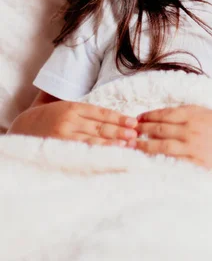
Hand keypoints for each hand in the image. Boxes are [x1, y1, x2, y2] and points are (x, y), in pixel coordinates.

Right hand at [7, 100, 137, 147]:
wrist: (26, 126)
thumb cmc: (52, 117)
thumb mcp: (69, 108)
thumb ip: (88, 113)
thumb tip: (115, 120)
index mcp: (75, 107)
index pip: (102, 112)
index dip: (119, 118)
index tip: (134, 122)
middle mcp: (71, 119)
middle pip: (100, 126)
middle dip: (120, 131)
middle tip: (136, 134)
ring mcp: (65, 134)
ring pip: (94, 139)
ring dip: (113, 142)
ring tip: (129, 144)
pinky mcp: (61, 147)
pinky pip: (83, 150)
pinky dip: (98, 152)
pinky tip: (110, 153)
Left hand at [135, 104, 211, 174]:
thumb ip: (194, 114)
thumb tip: (177, 116)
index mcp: (195, 112)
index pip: (165, 112)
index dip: (149, 115)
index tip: (138, 117)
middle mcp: (190, 125)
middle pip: (159, 126)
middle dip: (141, 128)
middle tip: (127, 130)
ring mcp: (192, 142)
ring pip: (160, 141)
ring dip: (143, 142)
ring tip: (131, 144)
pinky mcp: (195, 158)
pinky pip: (171, 155)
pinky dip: (157, 154)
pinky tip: (148, 156)